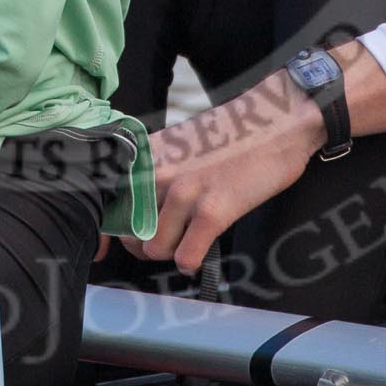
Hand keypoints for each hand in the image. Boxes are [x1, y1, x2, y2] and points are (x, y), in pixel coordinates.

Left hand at [123, 69, 323, 274]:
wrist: (277, 123)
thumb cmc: (230, 135)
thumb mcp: (179, 144)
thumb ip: (154, 170)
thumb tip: (137, 204)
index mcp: (147, 155)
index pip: (109, 202)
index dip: (112, 229)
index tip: (117, 242)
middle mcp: (157, 172)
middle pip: (130, 232)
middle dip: (144, 245)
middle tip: (166, 240)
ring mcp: (184, 191)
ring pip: (154, 249)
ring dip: (171, 252)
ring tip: (188, 241)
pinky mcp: (213, 210)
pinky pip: (186, 257)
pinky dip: (191, 262)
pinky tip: (201, 251)